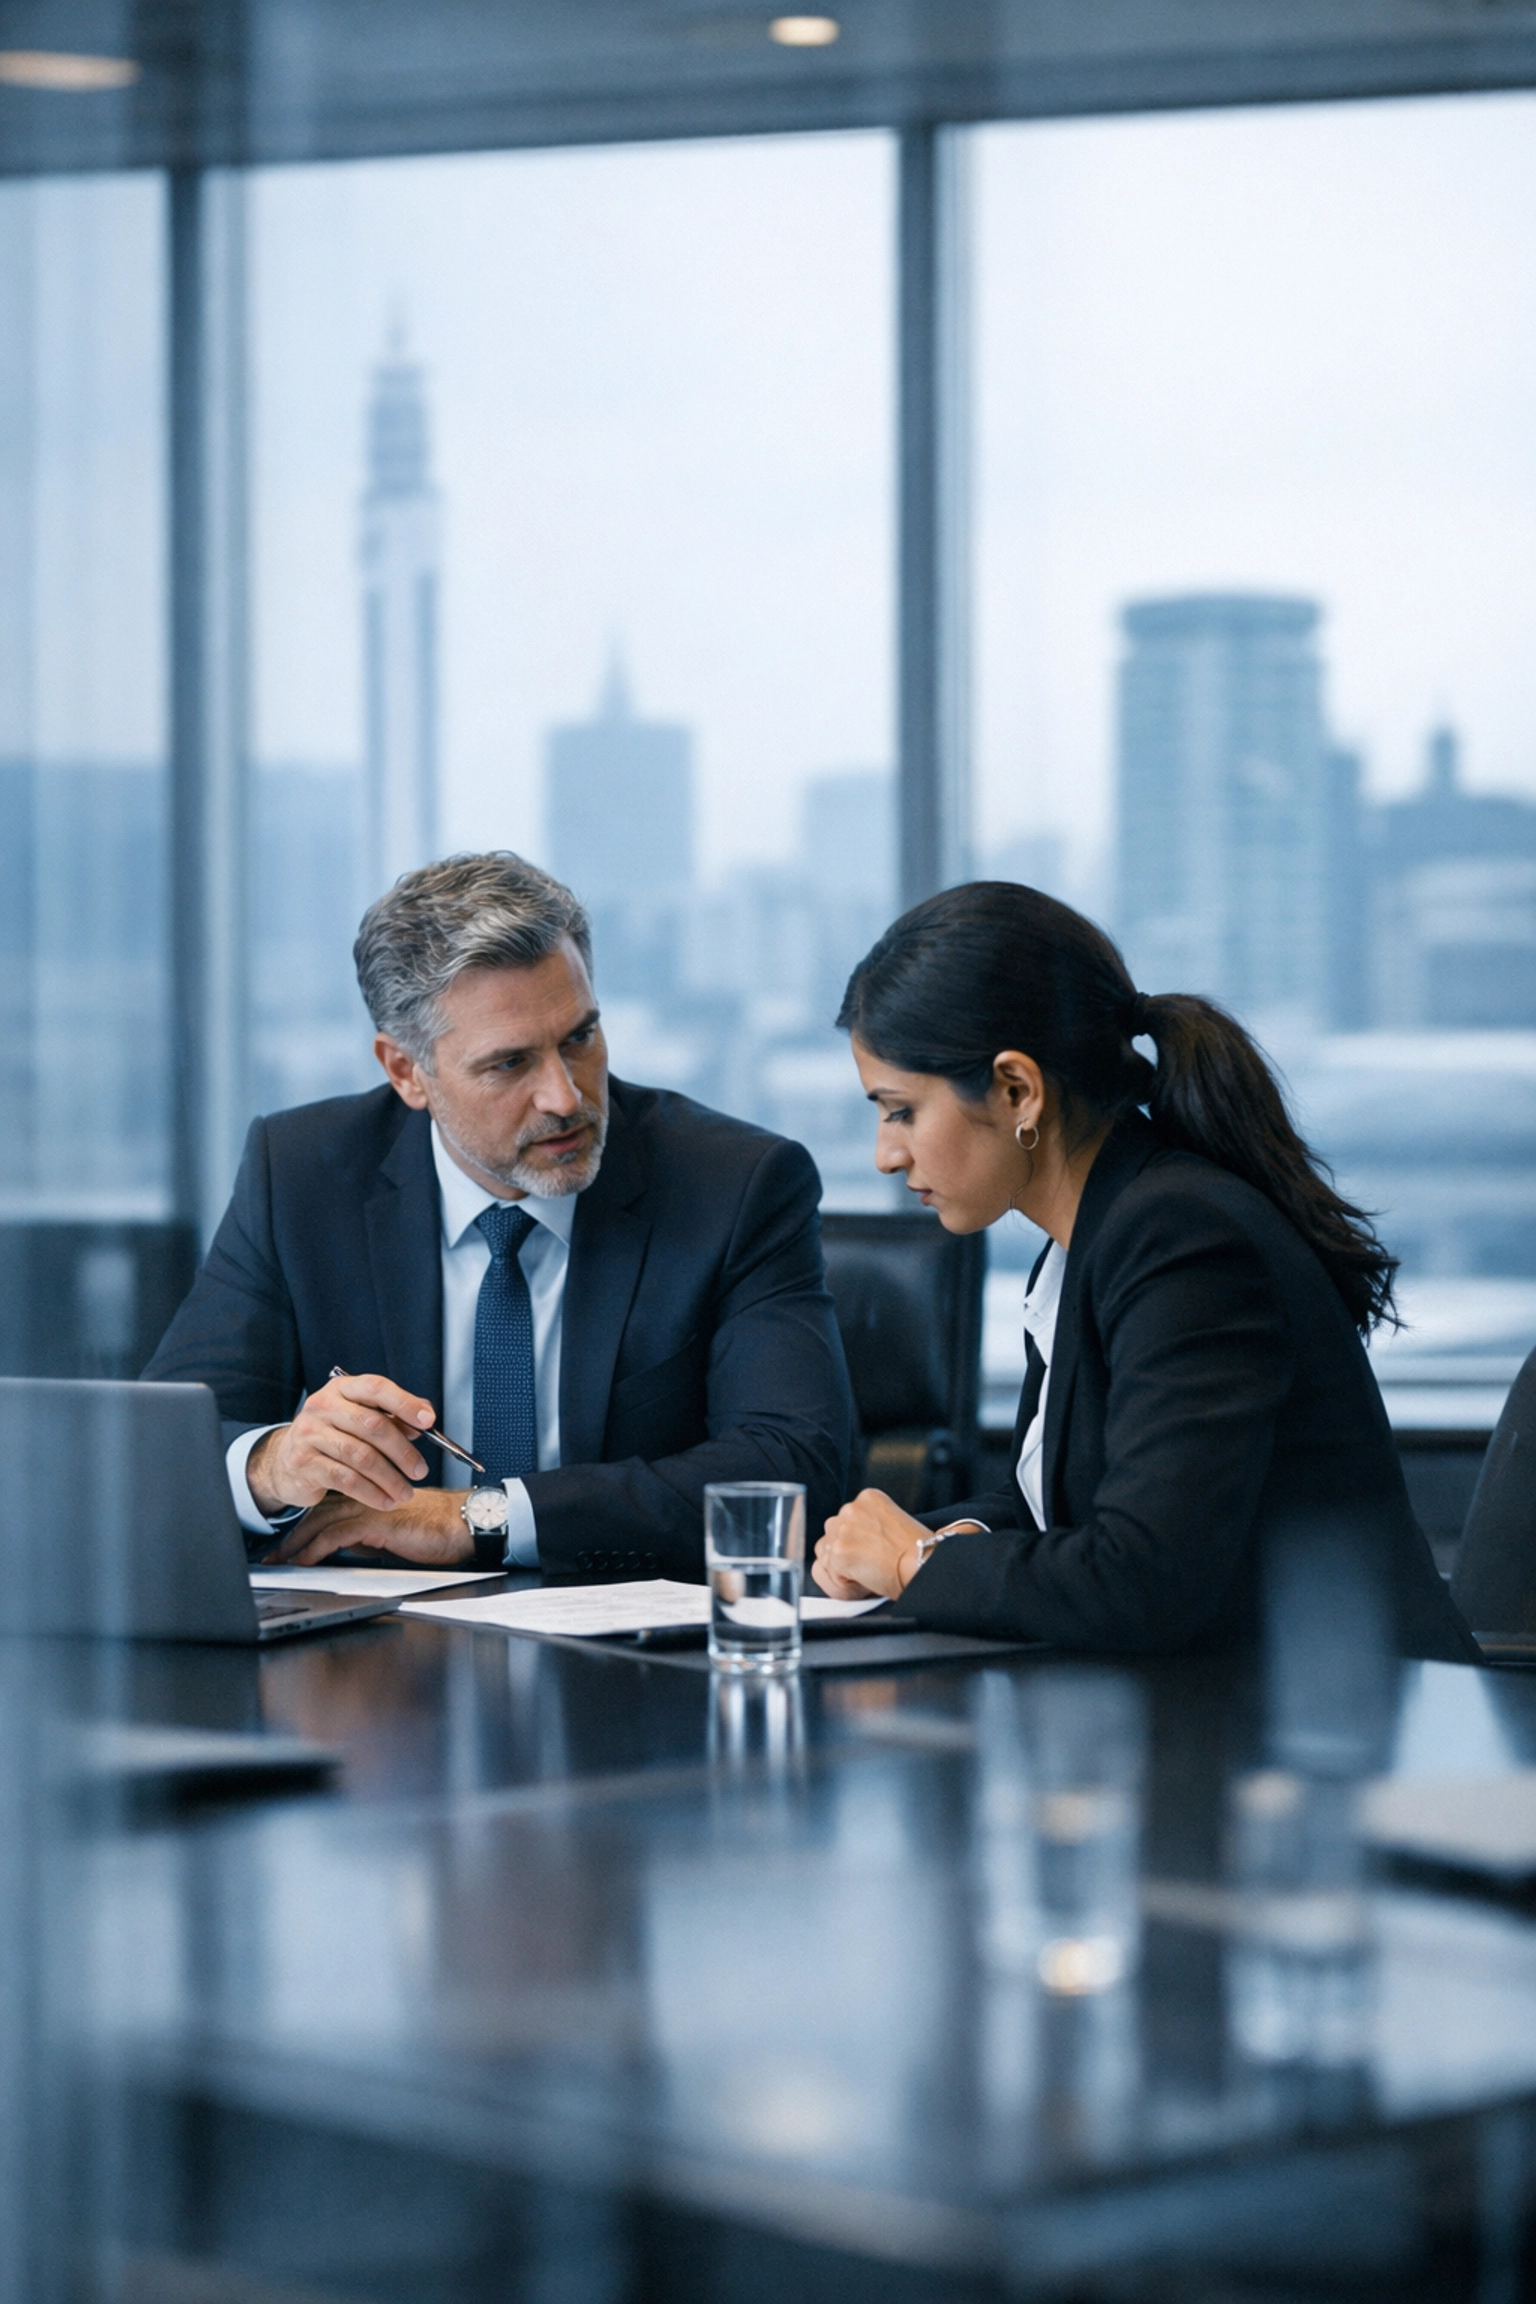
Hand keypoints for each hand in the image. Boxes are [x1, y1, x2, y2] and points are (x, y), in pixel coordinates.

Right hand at [248, 1372, 437, 1516]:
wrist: (284, 1461)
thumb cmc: (331, 1436)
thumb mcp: (358, 1420)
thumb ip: (391, 1417)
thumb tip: (425, 1421)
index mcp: (340, 1389)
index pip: (376, 1388)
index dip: (405, 1403)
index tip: (429, 1421)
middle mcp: (322, 1406)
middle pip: (372, 1425)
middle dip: (402, 1451)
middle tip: (420, 1471)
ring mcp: (310, 1434)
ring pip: (361, 1457)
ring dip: (390, 1479)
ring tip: (405, 1493)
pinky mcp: (304, 1463)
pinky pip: (346, 1480)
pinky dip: (372, 1493)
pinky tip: (385, 1501)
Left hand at [266, 1485, 474, 1568]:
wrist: (463, 1524)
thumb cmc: (437, 1528)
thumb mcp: (394, 1532)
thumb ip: (369, 1535)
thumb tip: (347, 1548)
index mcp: (369, 1494)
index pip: (327, 1507)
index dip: (303, 1526)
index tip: (285, 1546)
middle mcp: (365, 1496)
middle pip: (316, 1513)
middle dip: (291, 1536)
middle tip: (272, 1555)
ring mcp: (369, 1506)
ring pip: (320, 1522)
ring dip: (296, 1544)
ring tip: (280, 1562)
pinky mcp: (375, 1521)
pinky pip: (335, 1536)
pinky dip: (315, 1549)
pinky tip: (303, 1562)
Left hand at [812, 1488, 928, 1601]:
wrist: (926, 1565)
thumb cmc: (919, 1552)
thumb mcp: (893, 1524)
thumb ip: (869, 1525)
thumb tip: (853, 1542)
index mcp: (868, 1497)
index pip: (845, 1520)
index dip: (858, 1542)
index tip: (875, 1552)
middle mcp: (852, 1508)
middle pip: (831, 1534)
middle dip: (846, 1553)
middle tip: (872, 1565)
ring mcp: (843, 1529)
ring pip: (826, 1554)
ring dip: (842, 1568)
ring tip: (870, 1572)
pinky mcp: (839, 1552)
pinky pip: (829, 1574)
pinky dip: (844, 1585)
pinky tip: (867, 1581)